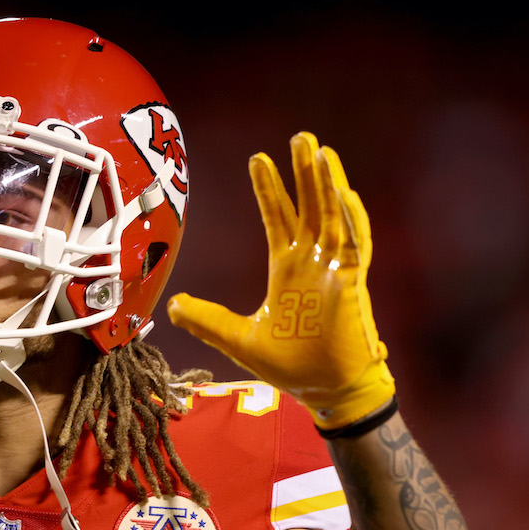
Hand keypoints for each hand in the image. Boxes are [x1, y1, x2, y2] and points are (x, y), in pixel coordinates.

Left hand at [166, 132, 393, 428]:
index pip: (278, 219)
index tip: (259, 157)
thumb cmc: (292, 366)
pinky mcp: (352, 284)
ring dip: (328, 184)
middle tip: (299, 137)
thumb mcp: (238, 339)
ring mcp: (335, 271)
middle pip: (308, 207)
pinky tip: (344, 194)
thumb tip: (172, 306)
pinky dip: (350, 219)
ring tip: (321, 151)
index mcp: (288, 270)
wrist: (325, 391)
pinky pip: (355, 245)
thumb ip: (206, 320)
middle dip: (303, 173)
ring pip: (332, 217)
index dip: (270, 189)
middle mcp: (313, 263)